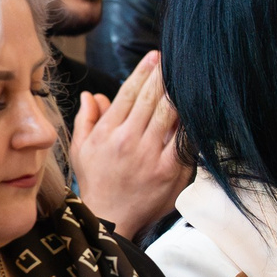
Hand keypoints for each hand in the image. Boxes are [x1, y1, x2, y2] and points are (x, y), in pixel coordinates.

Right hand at [70, 51, 189, 233]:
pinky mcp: (170, 171)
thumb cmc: (96, 183)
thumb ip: (86, 120)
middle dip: (163, 76)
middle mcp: (130, 140)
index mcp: (108, 132)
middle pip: (152, 99)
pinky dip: (189, 124)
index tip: (154, 56)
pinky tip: (196, 109)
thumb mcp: (80, 150)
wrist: (109, 220)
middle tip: (175, 59)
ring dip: (178, 94)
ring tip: (188, 76)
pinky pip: (183, 141)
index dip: (143, 72)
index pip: (129, 93)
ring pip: (170, 115)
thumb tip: (91, 95)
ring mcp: (151, 156)